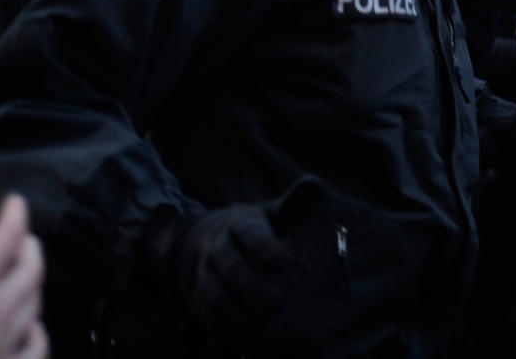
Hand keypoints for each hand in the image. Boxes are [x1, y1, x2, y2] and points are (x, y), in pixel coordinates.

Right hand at [0, 195, 47, 358]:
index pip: (6, 238)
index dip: (14, 217)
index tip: (15, 204)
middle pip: (31, 269)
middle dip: (30, 247)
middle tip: (24, 237)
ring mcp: (5, 346)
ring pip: (36, 304)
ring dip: (32, 284)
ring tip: (25, 273)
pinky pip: (34, 348)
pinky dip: (35, 330)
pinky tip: (31, 328)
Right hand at [172, 205, 288, 333]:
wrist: (206, 241)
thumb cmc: (253, 228)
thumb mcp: (272, 213)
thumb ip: (293, 203)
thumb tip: (315, 183)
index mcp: (238, 222)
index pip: (247, 231)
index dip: (264, 246)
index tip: (285, 261)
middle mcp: (217, 246)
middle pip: (229, 265)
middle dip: (252, 286)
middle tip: (280, 302)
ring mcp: (205, 272)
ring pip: (214, 293)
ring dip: (238, 310)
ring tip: (263, 320)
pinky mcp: (199, 295)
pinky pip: (206, 312)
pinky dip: (222, 324)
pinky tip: (243, 332)